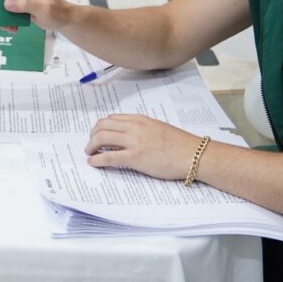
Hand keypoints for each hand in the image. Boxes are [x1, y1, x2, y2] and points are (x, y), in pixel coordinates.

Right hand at [4, 0, 70, 31]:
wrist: (65, 22)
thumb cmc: (58, 12)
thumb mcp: (43, 8)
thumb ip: (26, 4)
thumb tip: (6, 3)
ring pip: (6, 5)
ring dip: (4, 16)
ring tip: (7, 26)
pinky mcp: (23, 9)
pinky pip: (11, 14)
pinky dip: (9, 21)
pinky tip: (12, 29)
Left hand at [84, 114, 203, 179]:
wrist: (193, 154)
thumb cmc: (180, 144)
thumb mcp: (158, 128)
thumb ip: (143, 129)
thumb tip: (129, 135)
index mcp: (140, 119)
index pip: (112, 119)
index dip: (100, 127)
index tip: (97, 135)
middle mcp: (134, 127)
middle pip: (102, 126)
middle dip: (92, 135)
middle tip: (90, 145)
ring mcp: (134, 142)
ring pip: (102, 138)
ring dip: (91, 146)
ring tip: (89, 153)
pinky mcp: (135, 157)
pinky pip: (109, 156)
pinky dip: (97, 159)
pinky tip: (93, 163)